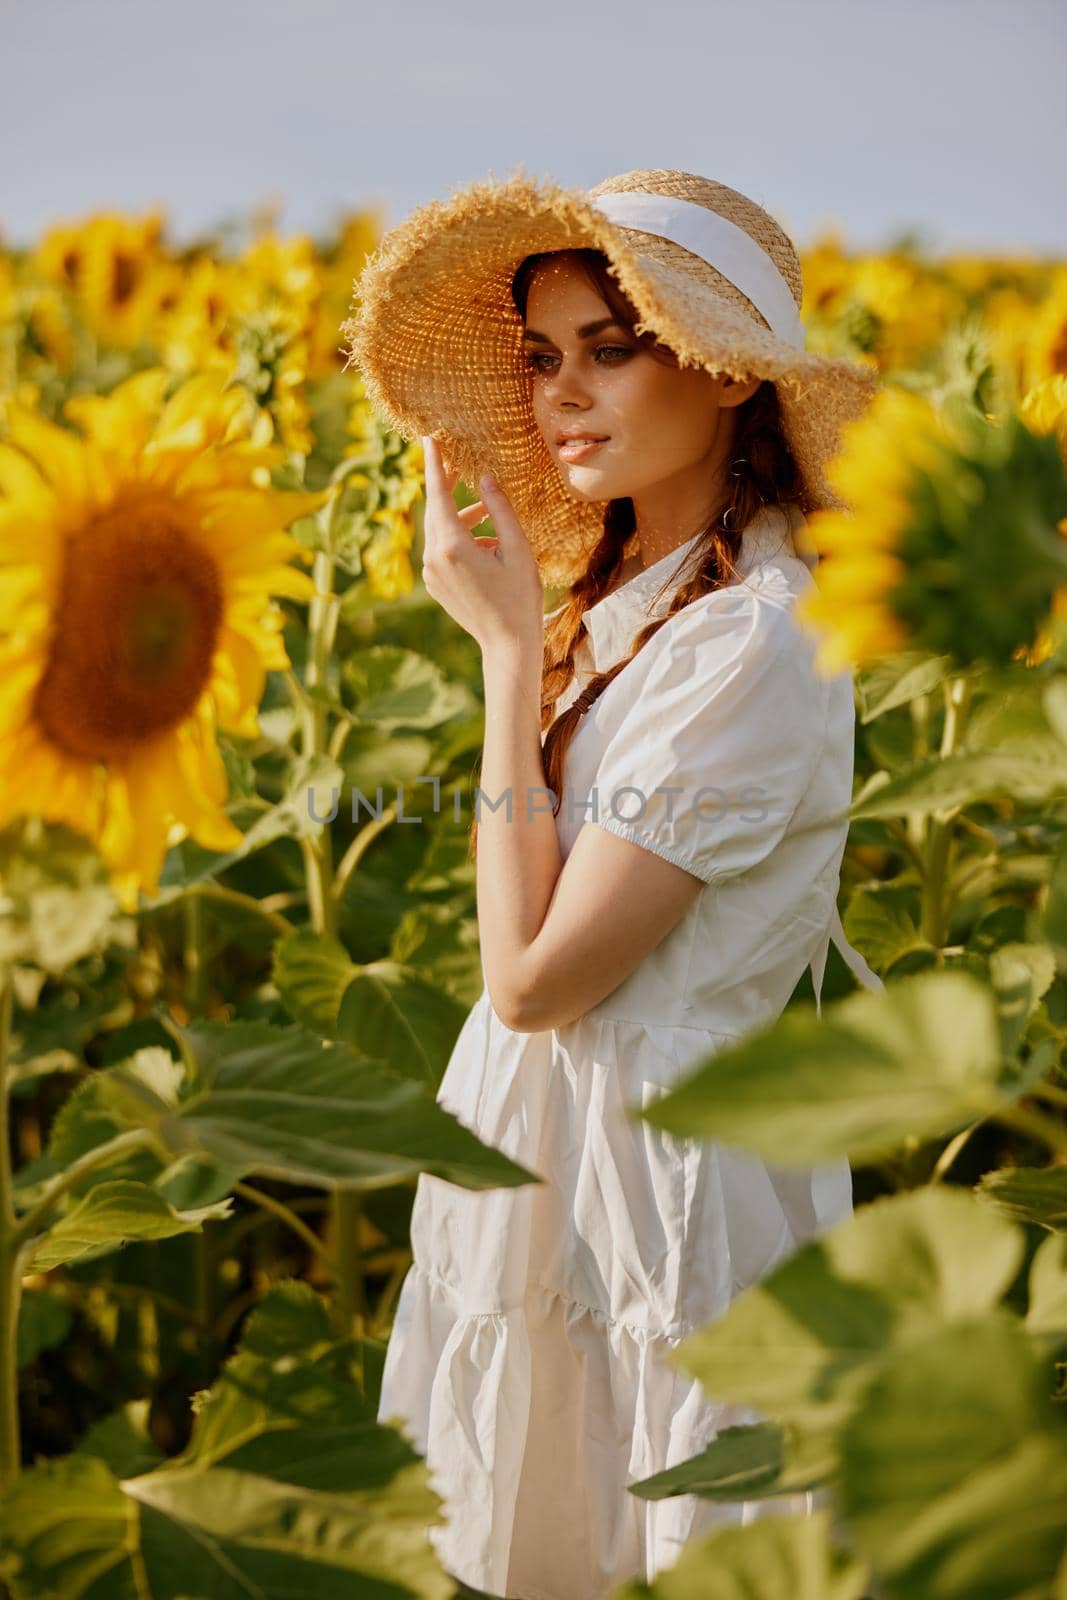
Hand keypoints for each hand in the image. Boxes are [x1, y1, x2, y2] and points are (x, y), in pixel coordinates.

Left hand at [419, 435, 544, 654]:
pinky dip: (459, 538)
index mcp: (452, 546)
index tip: (428, 439)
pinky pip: (442, 549)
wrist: (507, 644)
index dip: (434, 464)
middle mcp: (434, 558)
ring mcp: (431, 573)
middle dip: (446, 486)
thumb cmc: (519, 597)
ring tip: (489, 515)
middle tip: (457, 463)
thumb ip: (499, 510)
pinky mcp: (435, 583)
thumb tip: (484, 479)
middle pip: (436, 510)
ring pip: (440, 530)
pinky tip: (486, 544)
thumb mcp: (517, 549)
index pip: (438, 494)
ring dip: (461, 517)